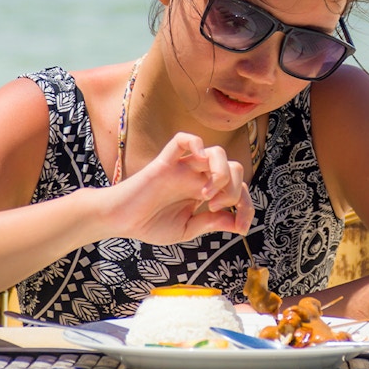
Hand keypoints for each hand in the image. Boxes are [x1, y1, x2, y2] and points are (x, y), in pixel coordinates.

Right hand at [106, 132, 253, 244]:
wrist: (121, 221)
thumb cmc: (150, 224)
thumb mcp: (187, 229)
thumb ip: (211, 223)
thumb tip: (238, 223)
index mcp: (205, 191)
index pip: (238, 189)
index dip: (247, 207)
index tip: (242, 228)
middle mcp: (197, 176)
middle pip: (234, 168)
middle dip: (234, 191)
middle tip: (215, 207)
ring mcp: (183, 167)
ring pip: (216, 152)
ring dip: (220, 173)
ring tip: (206, 196)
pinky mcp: (165, 162)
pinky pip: (183, 139)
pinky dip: (196, 144)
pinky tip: (198, 162)